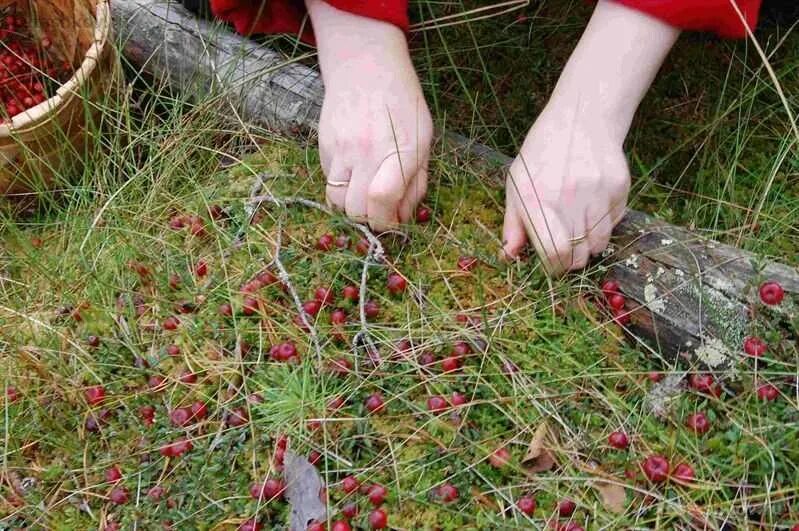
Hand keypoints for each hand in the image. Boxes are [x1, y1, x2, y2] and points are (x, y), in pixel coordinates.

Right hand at [307, 0, 432, 231]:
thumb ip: (415, 182)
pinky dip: (340, 186)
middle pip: (356, 209)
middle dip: (368, 218)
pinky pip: (328, 181)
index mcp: (402, 151)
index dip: (385, 222)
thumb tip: (401, 218)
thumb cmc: (403, 105)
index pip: (381, 200)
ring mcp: (343, 149)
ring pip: (337, 200)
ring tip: (362, 191)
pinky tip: (352, 170)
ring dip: (350, 205)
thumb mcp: (423, 140)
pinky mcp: (325, 146)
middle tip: (376, 209)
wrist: (365, 67)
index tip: (389, 221)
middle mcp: (369, 151)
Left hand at [502, 104, 629, 273]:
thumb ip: (513, 224)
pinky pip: (615, 223)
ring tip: (579, 224)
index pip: (554, 255)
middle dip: (571, 260)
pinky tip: (593, 205)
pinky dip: (605, 224)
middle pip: (578, 257)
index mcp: (536, 200)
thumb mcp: (517, 185)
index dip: (554, 267)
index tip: (552, 264)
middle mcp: (568, 199)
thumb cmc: (541, 157)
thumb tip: (509, 257)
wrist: (580, 120)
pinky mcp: (618, 188)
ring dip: (589, 244)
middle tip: (565, 249)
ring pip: (599, 244)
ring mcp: (597, 193)